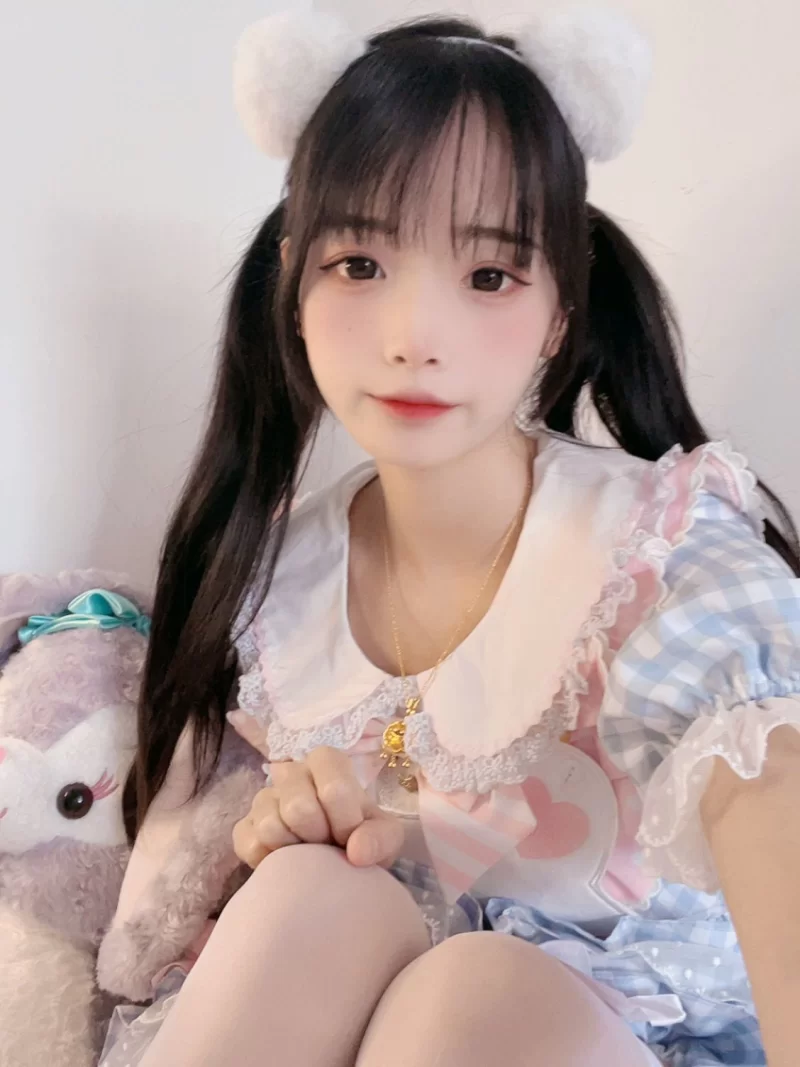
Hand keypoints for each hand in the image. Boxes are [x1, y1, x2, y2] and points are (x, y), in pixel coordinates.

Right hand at [233, 746, 403, 870]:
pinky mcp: (244, 827)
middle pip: (298, 807)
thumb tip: (356, 852)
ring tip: (308, 852)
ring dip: (295, 850)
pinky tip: (286, 860)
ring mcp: (264, 799)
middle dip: (318, 836)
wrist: (334, 859)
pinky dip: (270, 860)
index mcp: (327, 762)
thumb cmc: (360, 837)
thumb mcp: (385, 836)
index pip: (334, 786)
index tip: (350, 837)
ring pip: (271, 826)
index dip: (345, 820)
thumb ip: (380, 838)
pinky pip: (250, 844)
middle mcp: (291, 772)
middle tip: (327, 845)